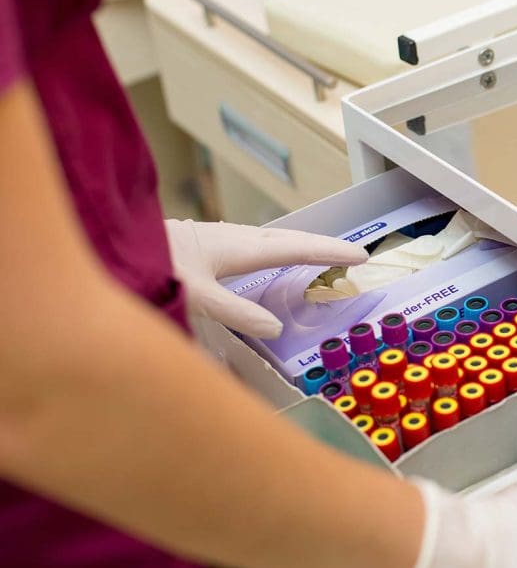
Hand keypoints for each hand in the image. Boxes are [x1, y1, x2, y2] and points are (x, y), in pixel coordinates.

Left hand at [165, 219, 367, 337]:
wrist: (104, 243)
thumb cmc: (147, 266)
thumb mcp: (195, 295)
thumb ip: (236, 313)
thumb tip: (275, 327)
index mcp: (236, 246)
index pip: (295, 248)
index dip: (329, 253)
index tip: (361, 256)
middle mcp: (231, 239)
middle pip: (287, 239)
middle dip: (320, 247)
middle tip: (352, 256)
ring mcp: (217, 241)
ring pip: (268, 242)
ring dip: (296, 249)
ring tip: (317, 259)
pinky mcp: (203, 248)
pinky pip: (251, 249)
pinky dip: (272, 256)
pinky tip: (262, 267)